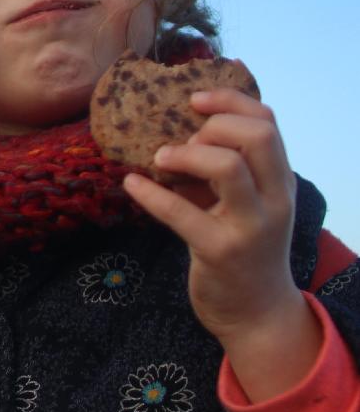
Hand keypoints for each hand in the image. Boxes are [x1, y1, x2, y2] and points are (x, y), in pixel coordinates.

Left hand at [122, 87, 319, 400]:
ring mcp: (250, 226)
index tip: (193, 99)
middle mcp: (274, 199)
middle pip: (257, 136)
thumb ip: (228, 172)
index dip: (230, 101)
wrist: (255, 313)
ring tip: (159, 159)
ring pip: (228, 167)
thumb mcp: (246, 206)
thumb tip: (181, 131)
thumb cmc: (243, 251)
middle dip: (214, 125)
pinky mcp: (219, 251)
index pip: (268, 122)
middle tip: (183, 138)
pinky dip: (151, 195)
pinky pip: (181, 213)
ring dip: (187, 154)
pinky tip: (131, 185)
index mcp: (280, 181)